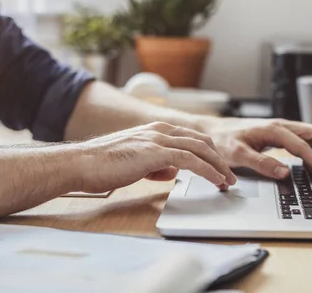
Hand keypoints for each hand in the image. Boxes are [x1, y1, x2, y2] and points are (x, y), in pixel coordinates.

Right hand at [74, 122, 236, 192]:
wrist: (82, 164)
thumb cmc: (103, 165)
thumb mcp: (136, 162)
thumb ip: (156, 164)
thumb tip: (172, 171)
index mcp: (156, 130)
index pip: (192, 137)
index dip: (209, 152)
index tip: (219, 166)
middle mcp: (160, 130)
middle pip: (202, 141)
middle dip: (219, 159)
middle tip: (229, 175)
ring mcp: (159, 139)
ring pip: (201, 149)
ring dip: (218, 166)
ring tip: (227, 181)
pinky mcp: (156, 152)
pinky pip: (191, 160)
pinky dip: (208, 170)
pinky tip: (215, 179)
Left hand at [200, 118, 311, 180]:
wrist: (212, 130)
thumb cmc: (223, 141)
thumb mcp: (238, 155)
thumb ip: (261, 163)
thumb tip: (284, 172)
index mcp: (273, 130)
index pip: (303, 146)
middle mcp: (280, 125)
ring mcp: (280, 128)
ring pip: (310, 134)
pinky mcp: (278, 133)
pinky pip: (302, 138)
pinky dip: (310, 150)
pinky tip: (306, 164)